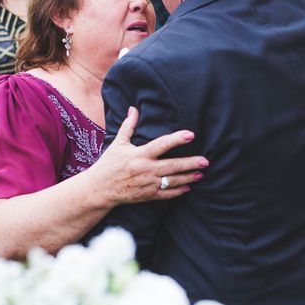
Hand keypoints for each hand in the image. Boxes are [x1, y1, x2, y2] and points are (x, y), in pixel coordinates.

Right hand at [89, 107, 207, 205]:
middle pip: (173, 165)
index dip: (177, 139)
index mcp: (140, 155)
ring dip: (188, 177)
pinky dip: (178, 191)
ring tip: (201, 174)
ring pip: (172, 181)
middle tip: (205, 161)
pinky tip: (188, 187)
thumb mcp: (118, 143)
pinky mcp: (147, 195)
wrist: (99, 189)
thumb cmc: (109, 164)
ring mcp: (147, 184)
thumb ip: (129, 126)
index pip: (162, 144)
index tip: (191, 135)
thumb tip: (134, 108)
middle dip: (190, 163)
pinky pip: (166, 194)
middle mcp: (146, 169)